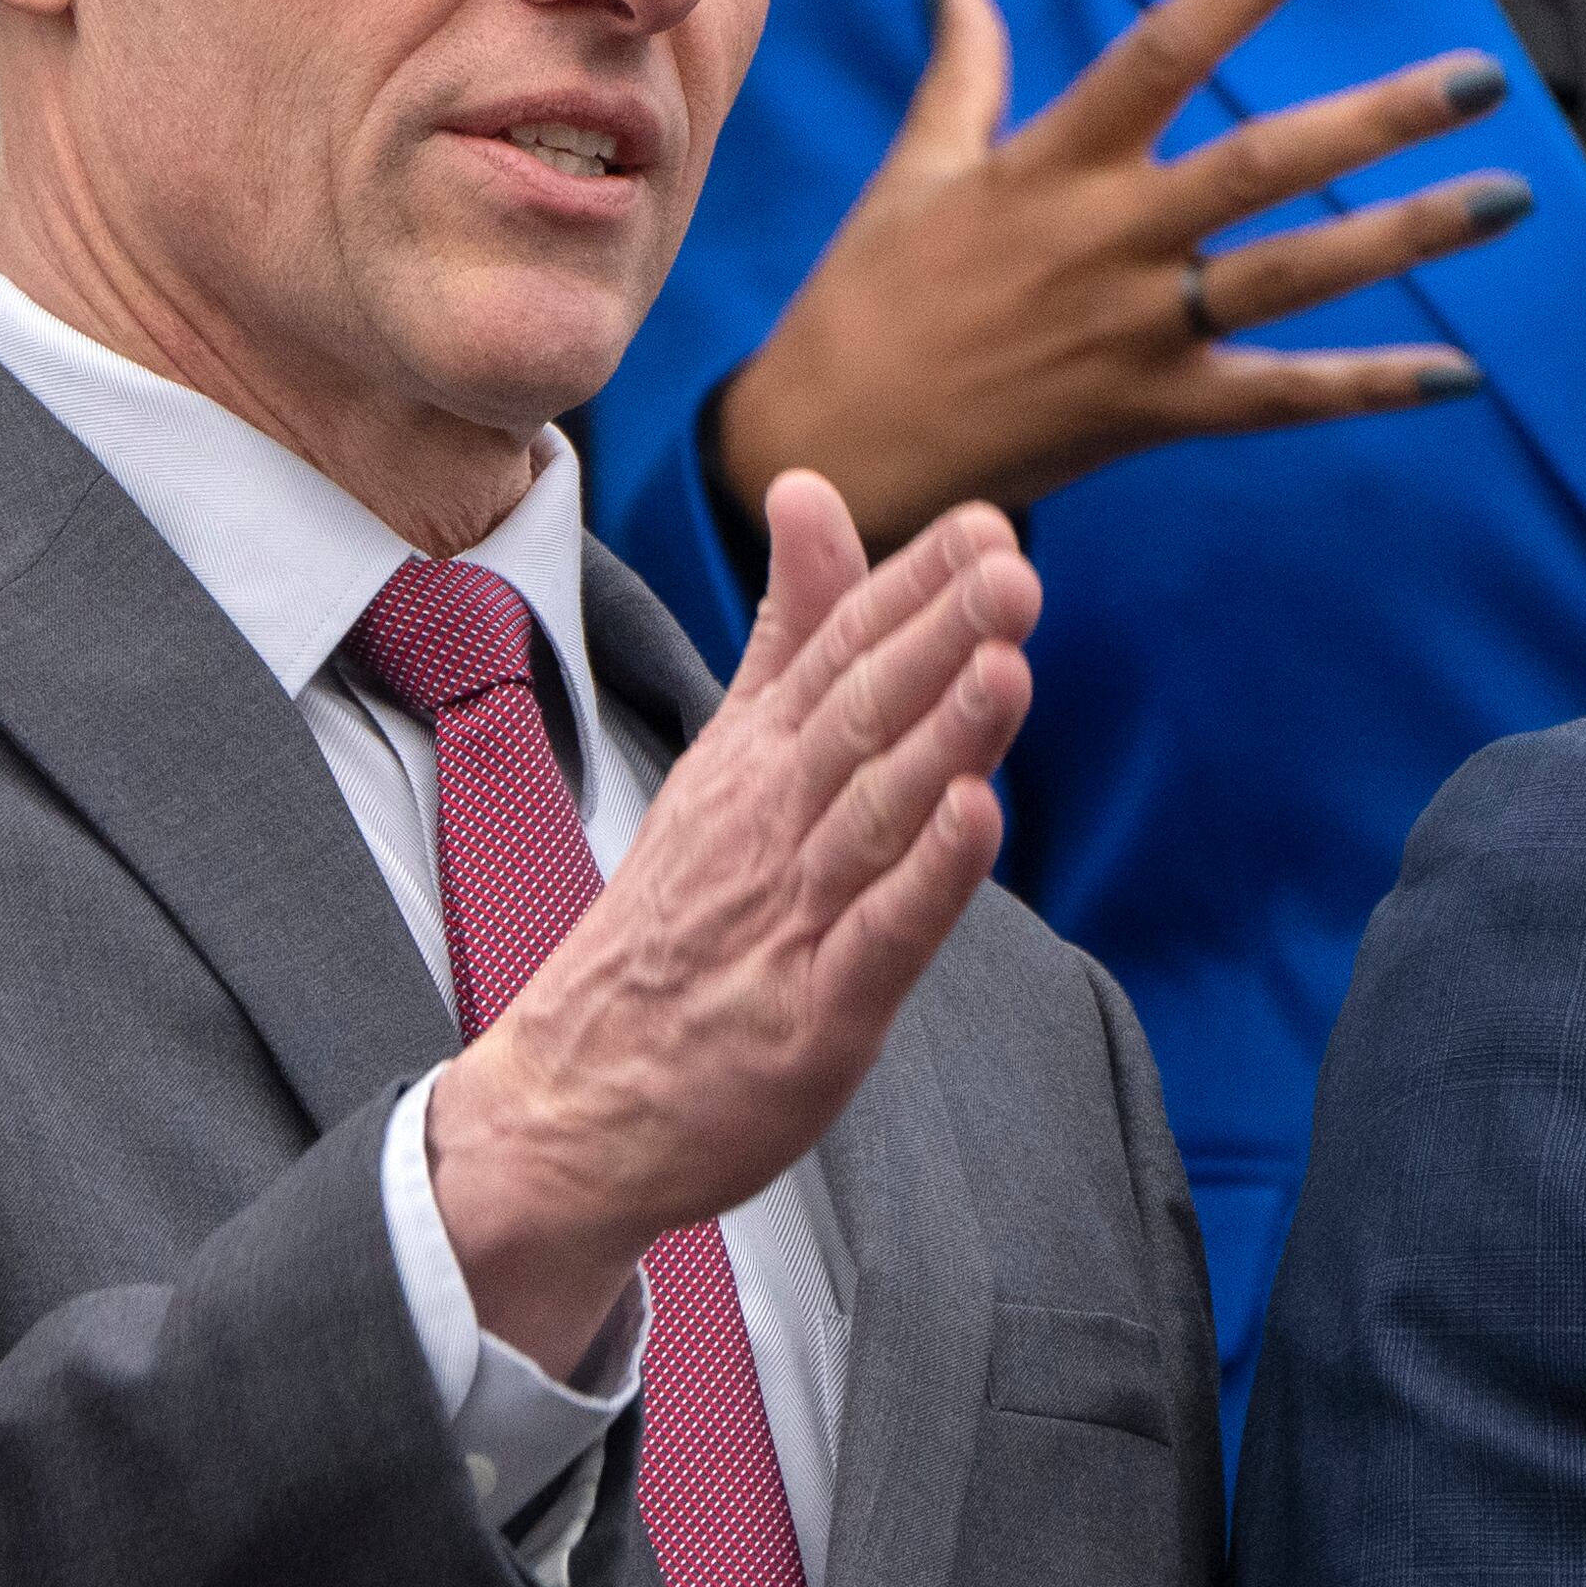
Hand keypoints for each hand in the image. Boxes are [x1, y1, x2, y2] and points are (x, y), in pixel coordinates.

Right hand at [429, 473, 1040, 1368]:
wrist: (573, 1100)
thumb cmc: (674, 923)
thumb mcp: (726, 753)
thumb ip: (789, 626)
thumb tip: (810, 485)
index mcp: (755, 761)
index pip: (839, 653)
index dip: (913, 588)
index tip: (988, 525)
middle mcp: (771, 825)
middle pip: (860, 717)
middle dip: (937, 640)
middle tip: (1012, 569)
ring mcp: (789, 919)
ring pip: (873, 812)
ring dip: (942, 739)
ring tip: (1008, 667)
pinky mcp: (811, 1017)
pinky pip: (876, 937)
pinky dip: (925, 879)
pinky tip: (975, 820)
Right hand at [718, 0, 1534, 546]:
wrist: (837, 448)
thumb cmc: (870, 301)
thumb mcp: (915, 174)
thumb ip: (963, 73)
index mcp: (1053, 164)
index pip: (1164, 48)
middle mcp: (1110, 240)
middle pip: (1264, 165)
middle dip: (1379, 118)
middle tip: (1482, 74)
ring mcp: (1140, 331)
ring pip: (1296, 274)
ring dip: (1409, 237)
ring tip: (1507, 196)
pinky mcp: (1155, 414)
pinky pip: (1282, 398)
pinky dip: (1370, 387)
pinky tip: (1461, 374)